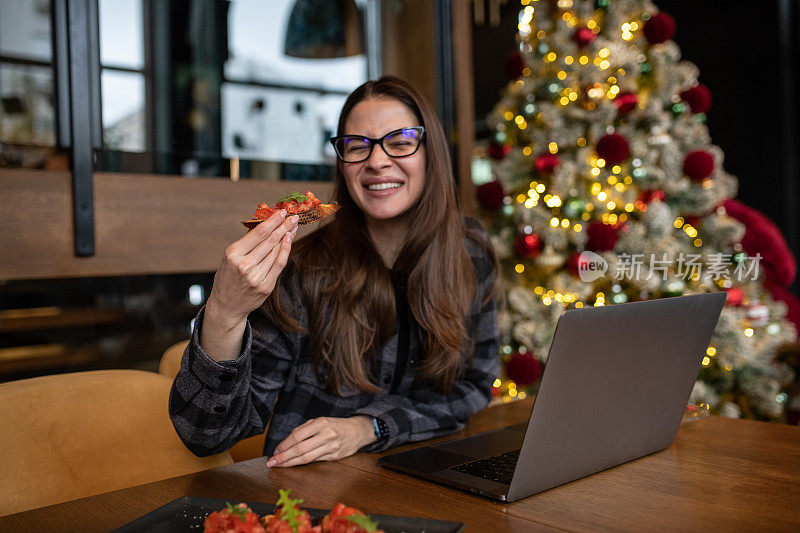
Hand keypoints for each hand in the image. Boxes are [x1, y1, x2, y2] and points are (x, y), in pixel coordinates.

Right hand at [201, 210, 297, 360]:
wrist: (226, 307)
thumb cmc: (227, 279)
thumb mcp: (229, 258)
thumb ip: (246, 244)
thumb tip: (266, 225)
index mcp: (233, 254)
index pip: (258, 233)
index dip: (273, 221)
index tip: (282, 212)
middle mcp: (244, 265)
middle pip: (270, 240)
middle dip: (284, 226)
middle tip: (294, 216)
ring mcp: (256, 277)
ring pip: (276, 251)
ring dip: (287, 236)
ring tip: (293, 227)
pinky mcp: (265, 287)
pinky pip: (279, 264)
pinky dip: (286, 251)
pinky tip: (289, 241)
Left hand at [267, 416, 376, 466]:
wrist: (358, 431)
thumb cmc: (335, 425)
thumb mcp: (320, 421)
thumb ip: (304, 429)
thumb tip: (286, 442)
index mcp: (321, 423)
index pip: (297, 436)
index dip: (284, 445)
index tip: (275, 451)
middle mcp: (326, 435)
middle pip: (300, 449)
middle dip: (284, 457)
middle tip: (272, 462)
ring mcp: (331, 447)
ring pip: (306, 458)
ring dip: (290, 463)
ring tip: (279, 465)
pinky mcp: (334, 457)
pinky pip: (315, 461)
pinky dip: (302, 464)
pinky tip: (294, 464)